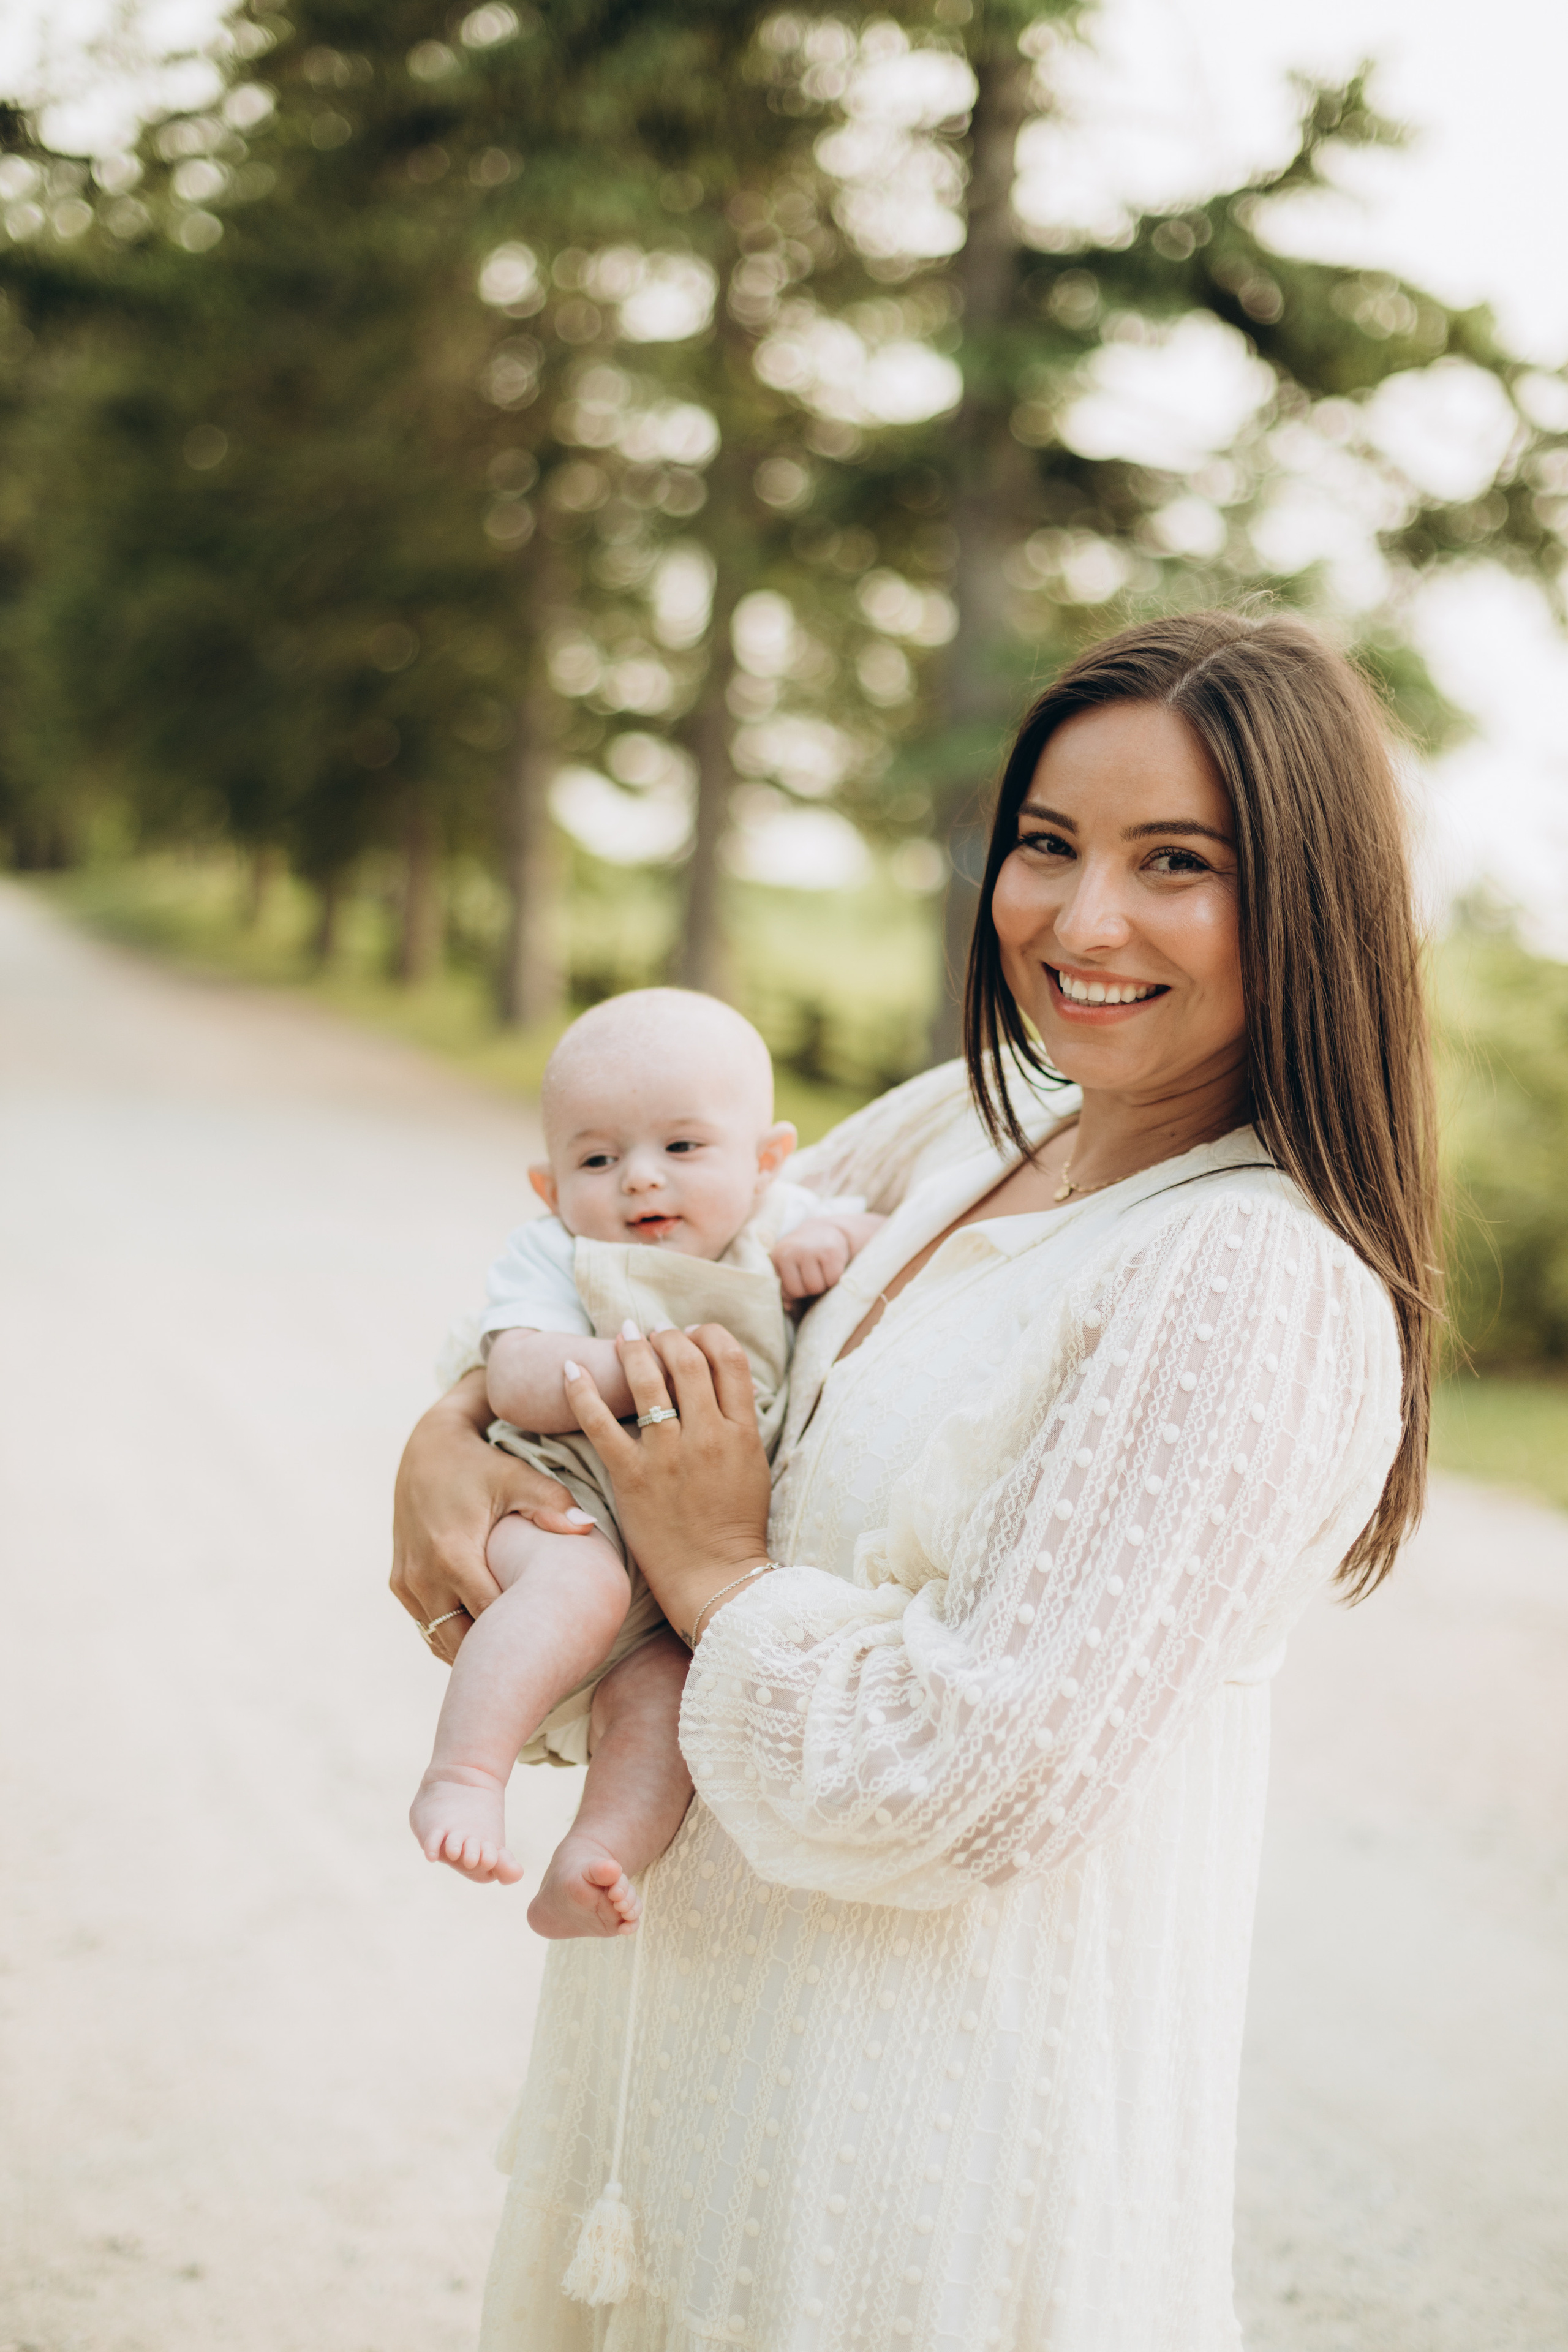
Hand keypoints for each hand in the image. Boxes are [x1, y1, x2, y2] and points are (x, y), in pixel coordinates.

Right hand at [391, 1368, 594, 1660]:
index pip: (491, 1619)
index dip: (520, 1638)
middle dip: (496, 1656)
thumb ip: (552, 1503)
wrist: (427, 1448)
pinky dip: (454, 1636)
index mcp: (453, 1556)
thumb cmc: (481, 1464)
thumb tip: (587, 1528)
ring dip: (474, 1651)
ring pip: (442, 1641)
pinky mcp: (399, 1584)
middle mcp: (423, 1577)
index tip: (553, 1648)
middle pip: (464, 1643)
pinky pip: (428, 1627)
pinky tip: (487, 1639)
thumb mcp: (517, 1476)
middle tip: (539, 1667)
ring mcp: (407, 1583)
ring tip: (514, 1658)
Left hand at [562, 1325, 771, 1640]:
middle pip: (687, 1360)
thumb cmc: (735, 1526)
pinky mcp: (631, 1476)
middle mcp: (707, 1436)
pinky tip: (569, 1369)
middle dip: (668, 1336)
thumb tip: (721, 1383)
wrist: (715, 1578)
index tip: (692, 1335)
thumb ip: (739, 1423)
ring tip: (624, 1334)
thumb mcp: (753, 1466)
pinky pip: (600, 1423)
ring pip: (647, 1380)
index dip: (708, 1335)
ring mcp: (668, 1455)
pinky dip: (581, 1391)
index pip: (729, 1359)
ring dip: (632, 1349)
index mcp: (742, 1432)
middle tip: (655, 1331)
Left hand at [772, 1217, 852, 1303]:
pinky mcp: (830, 1252)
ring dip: (822, 1284)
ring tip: (821, 1270)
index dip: (795, 1291)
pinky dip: (834, 1278)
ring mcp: (810, 1250)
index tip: (799, 1279)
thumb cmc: (803, 1254)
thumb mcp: (787, 1266)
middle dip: (808, 1289)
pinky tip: (831, 1266)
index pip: (785, 1291)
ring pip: (816, 1287)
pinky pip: (833, 1280)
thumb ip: (784, 1288)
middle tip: (813, 1275)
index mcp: (776, 1256)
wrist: (824, 1229)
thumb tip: (788, 1307)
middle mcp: (790, 1251)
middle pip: (800, 1291)